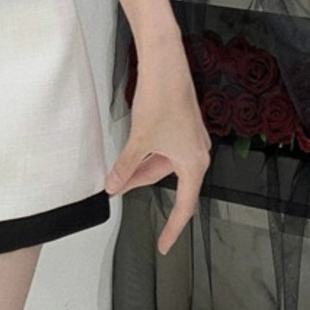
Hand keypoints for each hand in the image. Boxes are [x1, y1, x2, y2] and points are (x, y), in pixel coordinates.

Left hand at [104, 45, 210, 254]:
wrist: (166, 64)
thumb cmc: (161, 99)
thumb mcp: (139, 140)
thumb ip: (126, 167)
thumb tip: (112, 187)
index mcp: (194, 163)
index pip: (184, 207)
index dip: (172, 229)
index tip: (163, 245)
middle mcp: (197, 152)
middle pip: (167, 181)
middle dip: (140, 183)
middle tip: (116, 187)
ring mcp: (190, 138)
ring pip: (163, 163)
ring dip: (140, 167)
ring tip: (118, 169)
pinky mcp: (182, 125)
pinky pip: (164, 148)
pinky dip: (146, 153)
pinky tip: (130, 151)